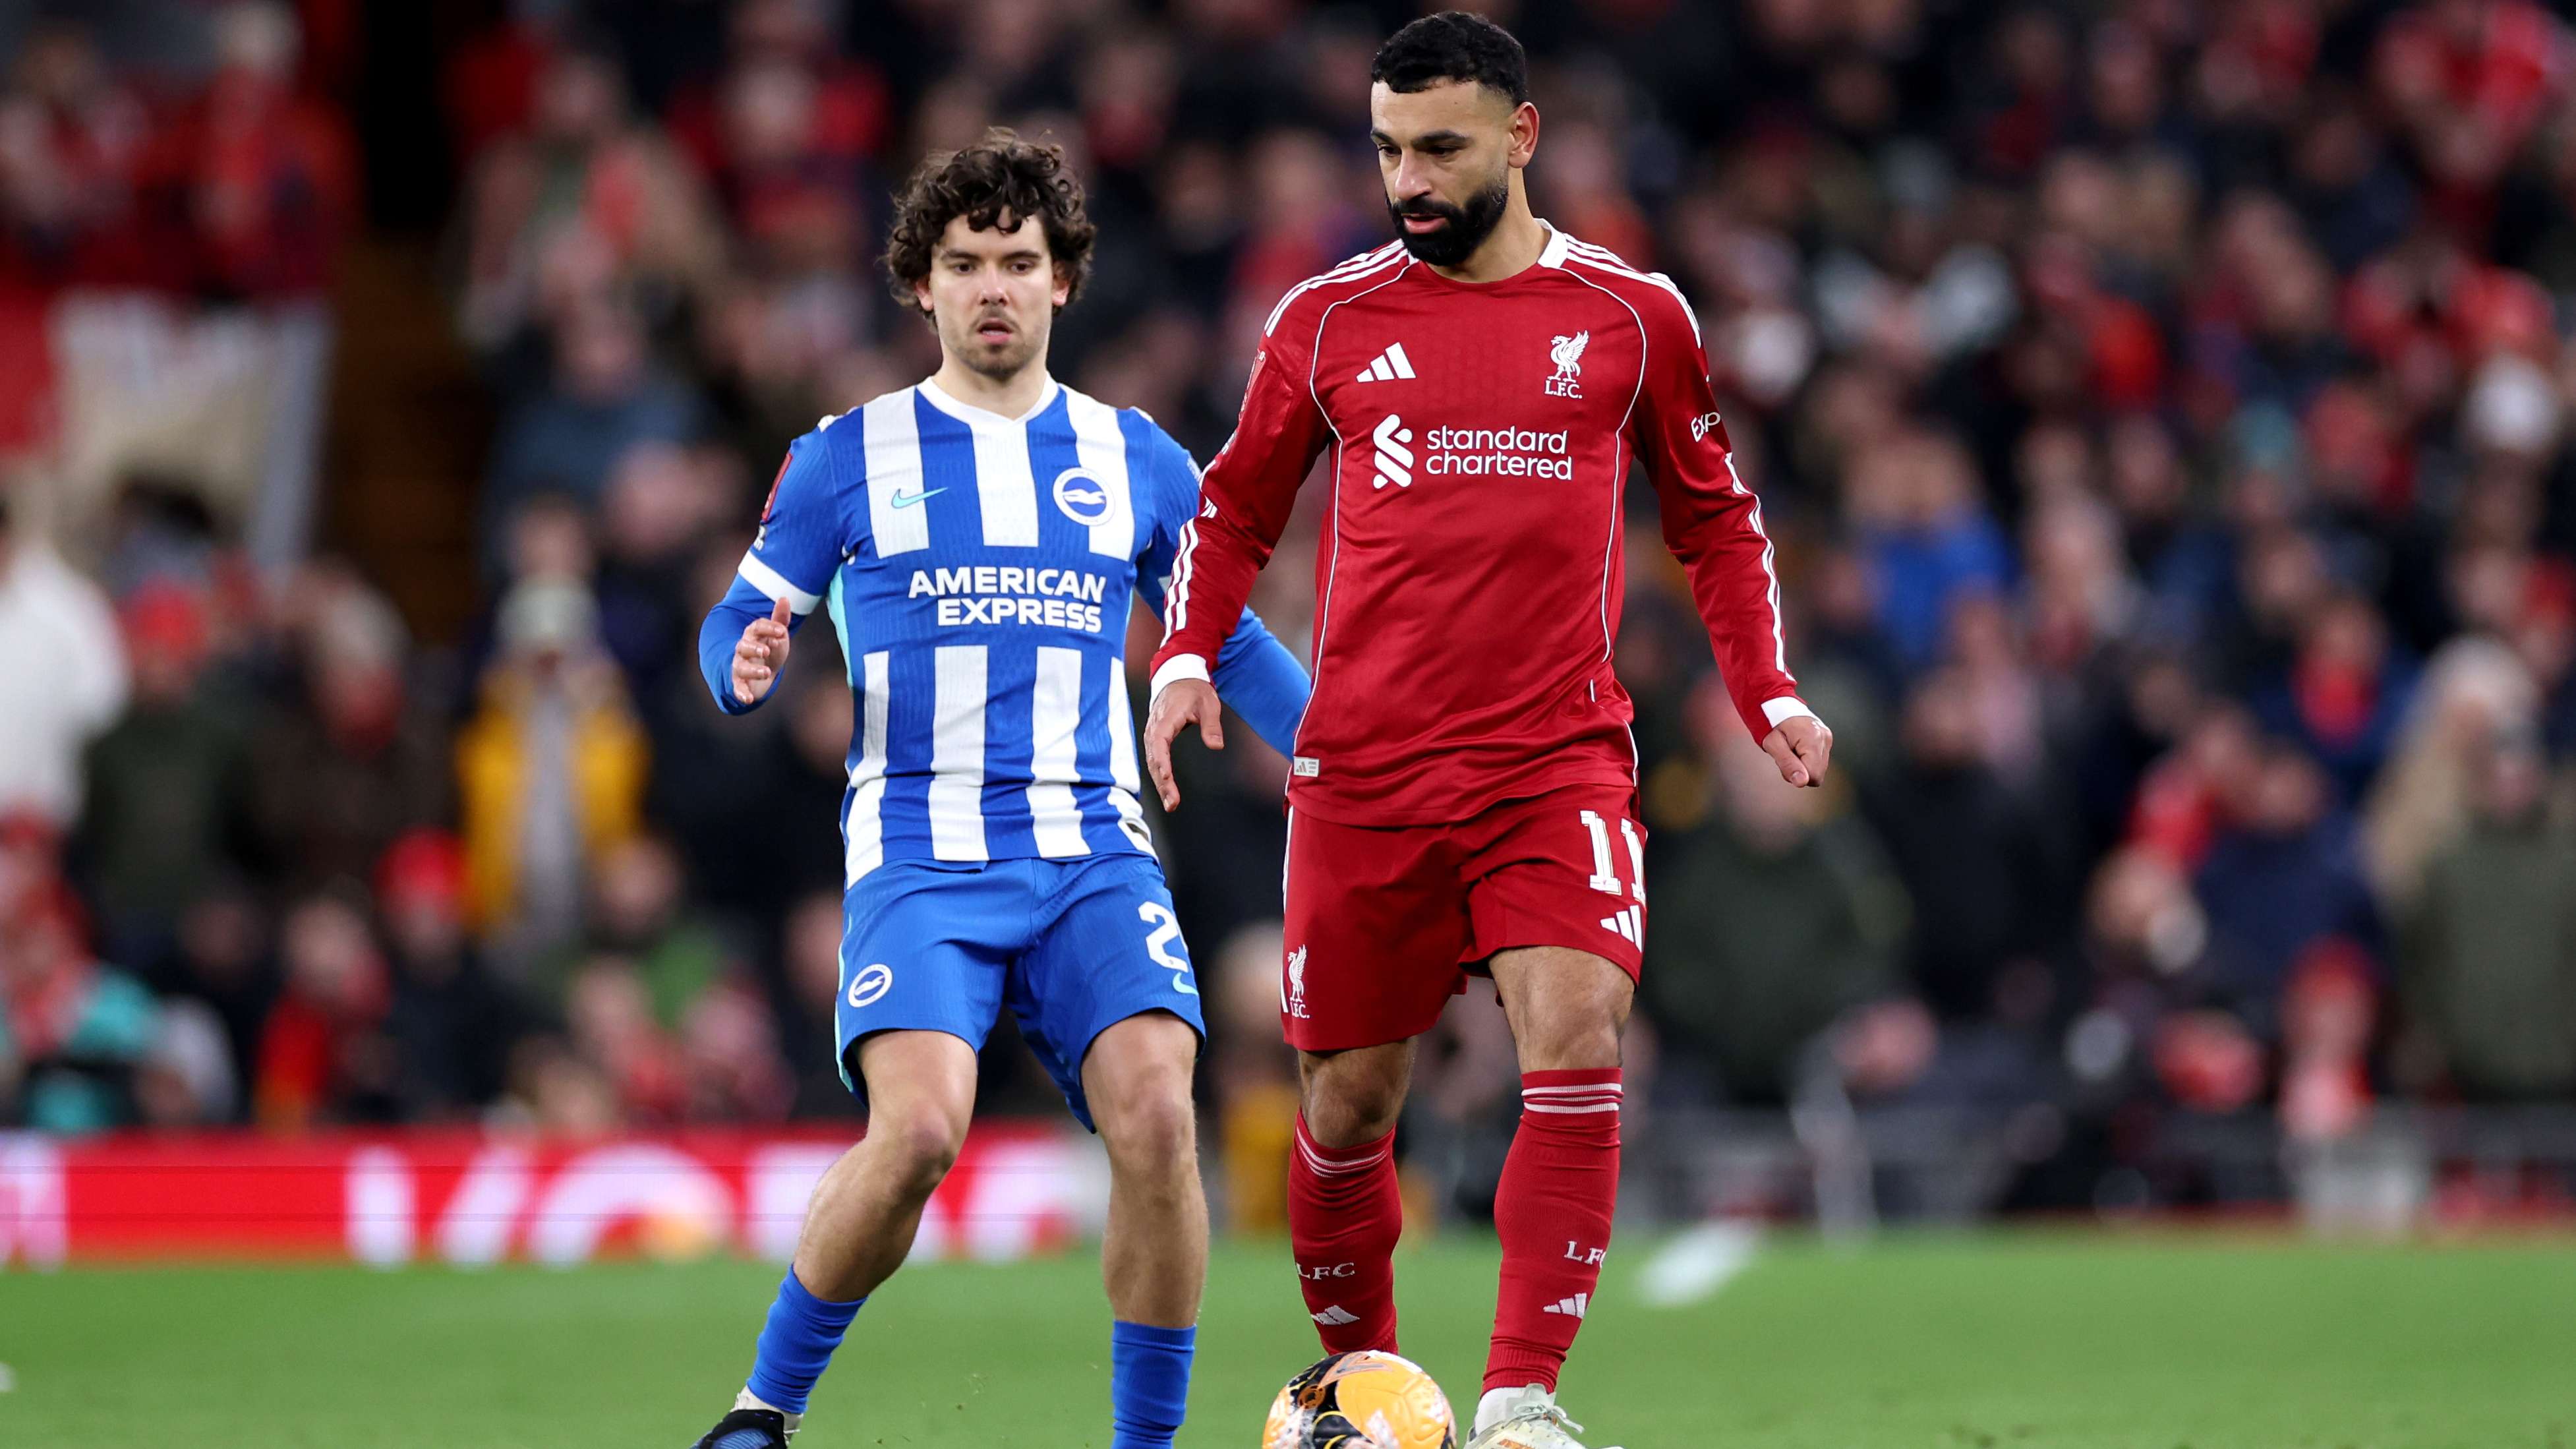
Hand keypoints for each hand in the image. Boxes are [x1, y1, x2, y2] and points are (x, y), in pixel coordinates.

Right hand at [731, 597, 793, 704]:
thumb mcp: (777, 635)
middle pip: (744, 646)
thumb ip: (780, 619)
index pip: (757, 627)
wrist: (762, 671)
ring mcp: (740, 666)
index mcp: (753, 634)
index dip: (769, 628)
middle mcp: (743, 649)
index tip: (782, 632)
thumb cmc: (770, 649)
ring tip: (767, 672)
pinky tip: (748, 699)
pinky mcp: (740, 682)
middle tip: (766, 650)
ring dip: (753, 670)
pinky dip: (741, 693)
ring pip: (741, 666)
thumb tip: (785, 597)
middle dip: (754, 648)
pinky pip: (738, 687)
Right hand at [1142, 676, 1223, 809]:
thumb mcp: (1209, 704)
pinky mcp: (1154, 738)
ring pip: (1152, 761)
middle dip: (1161, 782)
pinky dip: (1159, 775)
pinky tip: (1166, 791)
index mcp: (1166, 718)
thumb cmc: (1194, 690)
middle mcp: (1155, 727)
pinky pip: (1154, 759)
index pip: (1159, 742)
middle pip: (1153, 758)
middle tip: (1172, 803)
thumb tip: (1216, 746)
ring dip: (1160, 783)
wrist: (1178, 678)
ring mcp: (1152, 733)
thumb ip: (1211, 725)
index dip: (1162, 761)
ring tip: (1171, 803)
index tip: (1167, 778)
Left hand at [1762, 714, 1833, 787]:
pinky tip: (1796, 748)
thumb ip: (1788, 764)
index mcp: (1812, 737)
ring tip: (1790, 749)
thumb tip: (1802, 782)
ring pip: (1819, 769)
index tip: (1785, 760)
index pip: (1813, 775)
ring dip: (1803, 765)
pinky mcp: (1826, 739)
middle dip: (1800, 770)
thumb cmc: (1771, 723)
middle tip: (1786, 754)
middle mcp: (1825, 737)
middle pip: (1818, 773)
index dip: (1797, 774)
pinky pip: (1819, 760)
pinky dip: (1807, 759)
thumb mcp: (1773, 745)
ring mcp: (1827, 737)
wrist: (1775, 704)